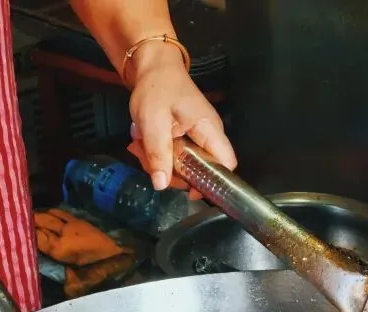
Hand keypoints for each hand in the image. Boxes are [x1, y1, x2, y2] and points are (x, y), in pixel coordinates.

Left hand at [126, 43, 235, 194]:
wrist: (151, 66)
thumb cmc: (156, 88)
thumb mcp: (153, 122)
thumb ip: (159, 154)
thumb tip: (162, 185)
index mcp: (209, 130)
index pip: (226, 166)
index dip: (212, 183)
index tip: (188, 189)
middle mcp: (208, 136)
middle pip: (200, 171)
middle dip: (172, 173)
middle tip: (148, 159)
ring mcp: (196, 137)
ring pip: (184, 166)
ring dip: (159, 162)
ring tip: (141, 144)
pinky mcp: (185, 137)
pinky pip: (175, 156)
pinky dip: (157, 154)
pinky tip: (144, 141)